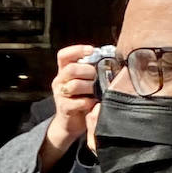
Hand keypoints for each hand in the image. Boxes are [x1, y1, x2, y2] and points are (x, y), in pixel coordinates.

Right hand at [43, 44, 100, 169]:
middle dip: (88, 71)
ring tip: (98, 91)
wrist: (73, 122)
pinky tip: (95, 103)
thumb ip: (92, 69)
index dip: (77, 50)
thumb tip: (111, 56)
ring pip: (74, 85)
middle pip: (71, 69)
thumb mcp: (87, 81)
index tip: (92, 51)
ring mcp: (60, 95)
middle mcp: (60, 81)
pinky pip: (78, 102)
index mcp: (64, 71)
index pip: (64, 55)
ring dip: (90, 87)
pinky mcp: (64, 108)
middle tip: (98, 77)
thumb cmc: (84, 97)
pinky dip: (89, 102)